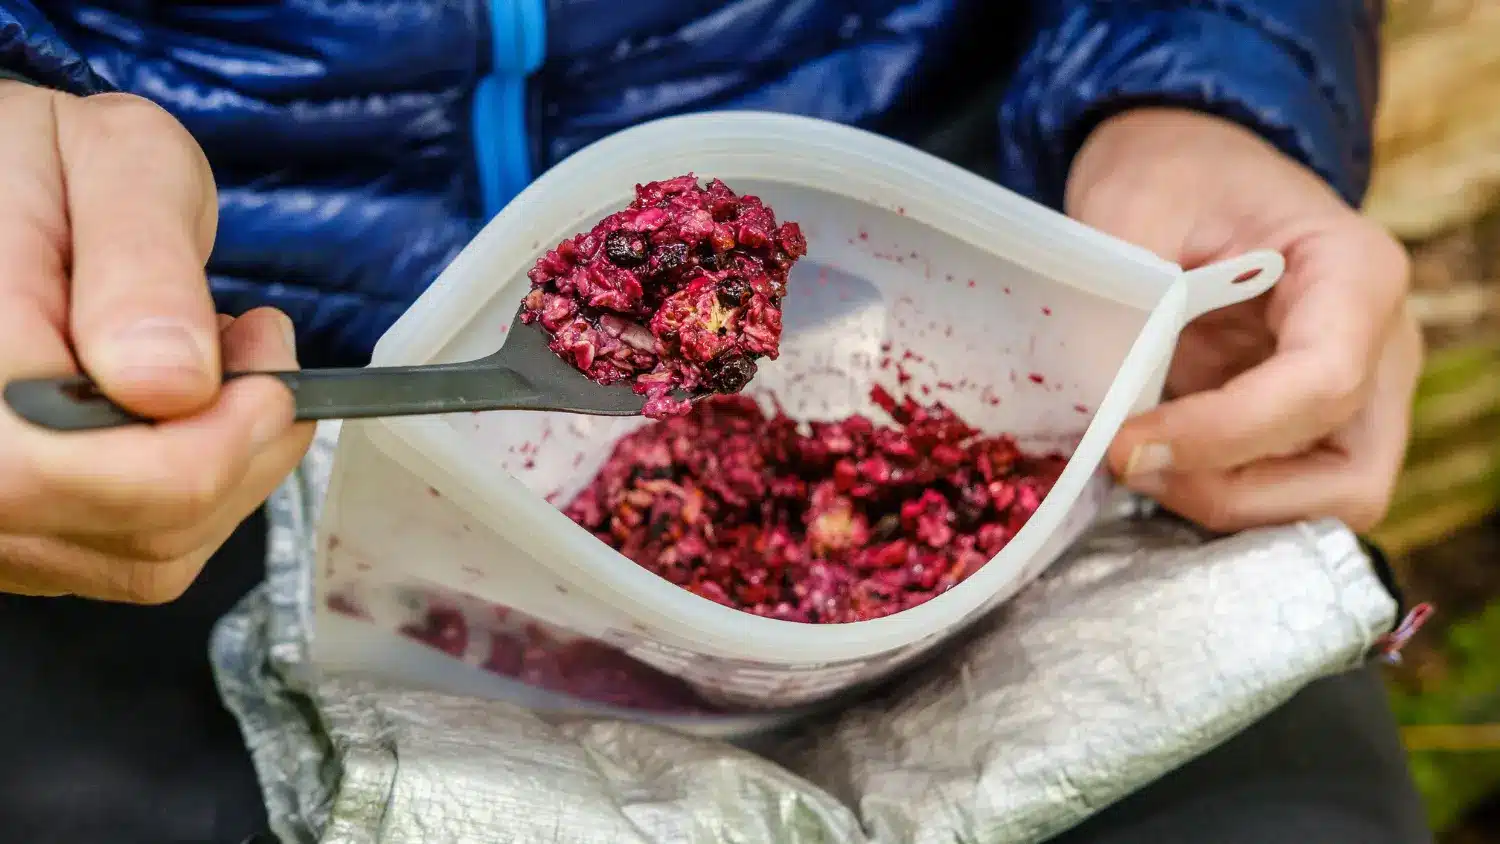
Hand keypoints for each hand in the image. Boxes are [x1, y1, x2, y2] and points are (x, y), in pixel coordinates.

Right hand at [0, 81, 312, 601]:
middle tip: (256, 342)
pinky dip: (196, 488)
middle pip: (148, 529)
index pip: (101, 473)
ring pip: (155, 557)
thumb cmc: (43, 163)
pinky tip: (182, 409)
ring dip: (228, 465)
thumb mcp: (110, 163)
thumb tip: (176, 383)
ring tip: (214, 362)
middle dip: (241, 441)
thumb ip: (141, 268)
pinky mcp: (26, 533)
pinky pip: (139, 556)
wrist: (4, 195)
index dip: (220, 436)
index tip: (266, 356)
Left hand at [1067, 108, 1421, 532]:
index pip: (1322, 383)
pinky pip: (1284, 496)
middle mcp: (1382, 348)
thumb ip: (1126, 298)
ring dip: (1224, 503)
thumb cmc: (1175, 175)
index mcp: (1357, 273)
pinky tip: (1151, 462)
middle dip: (1231, 490)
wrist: (1188, 172)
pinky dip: (1215, 497)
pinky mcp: (1313, 432)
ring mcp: (1358, 399)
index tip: (1127, 443)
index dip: (1224, 433)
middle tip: (1131, 462)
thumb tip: (1102, 404)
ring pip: (1323, 506)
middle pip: (1347, 477)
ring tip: (1137, 461)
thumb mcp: (1135, 203)